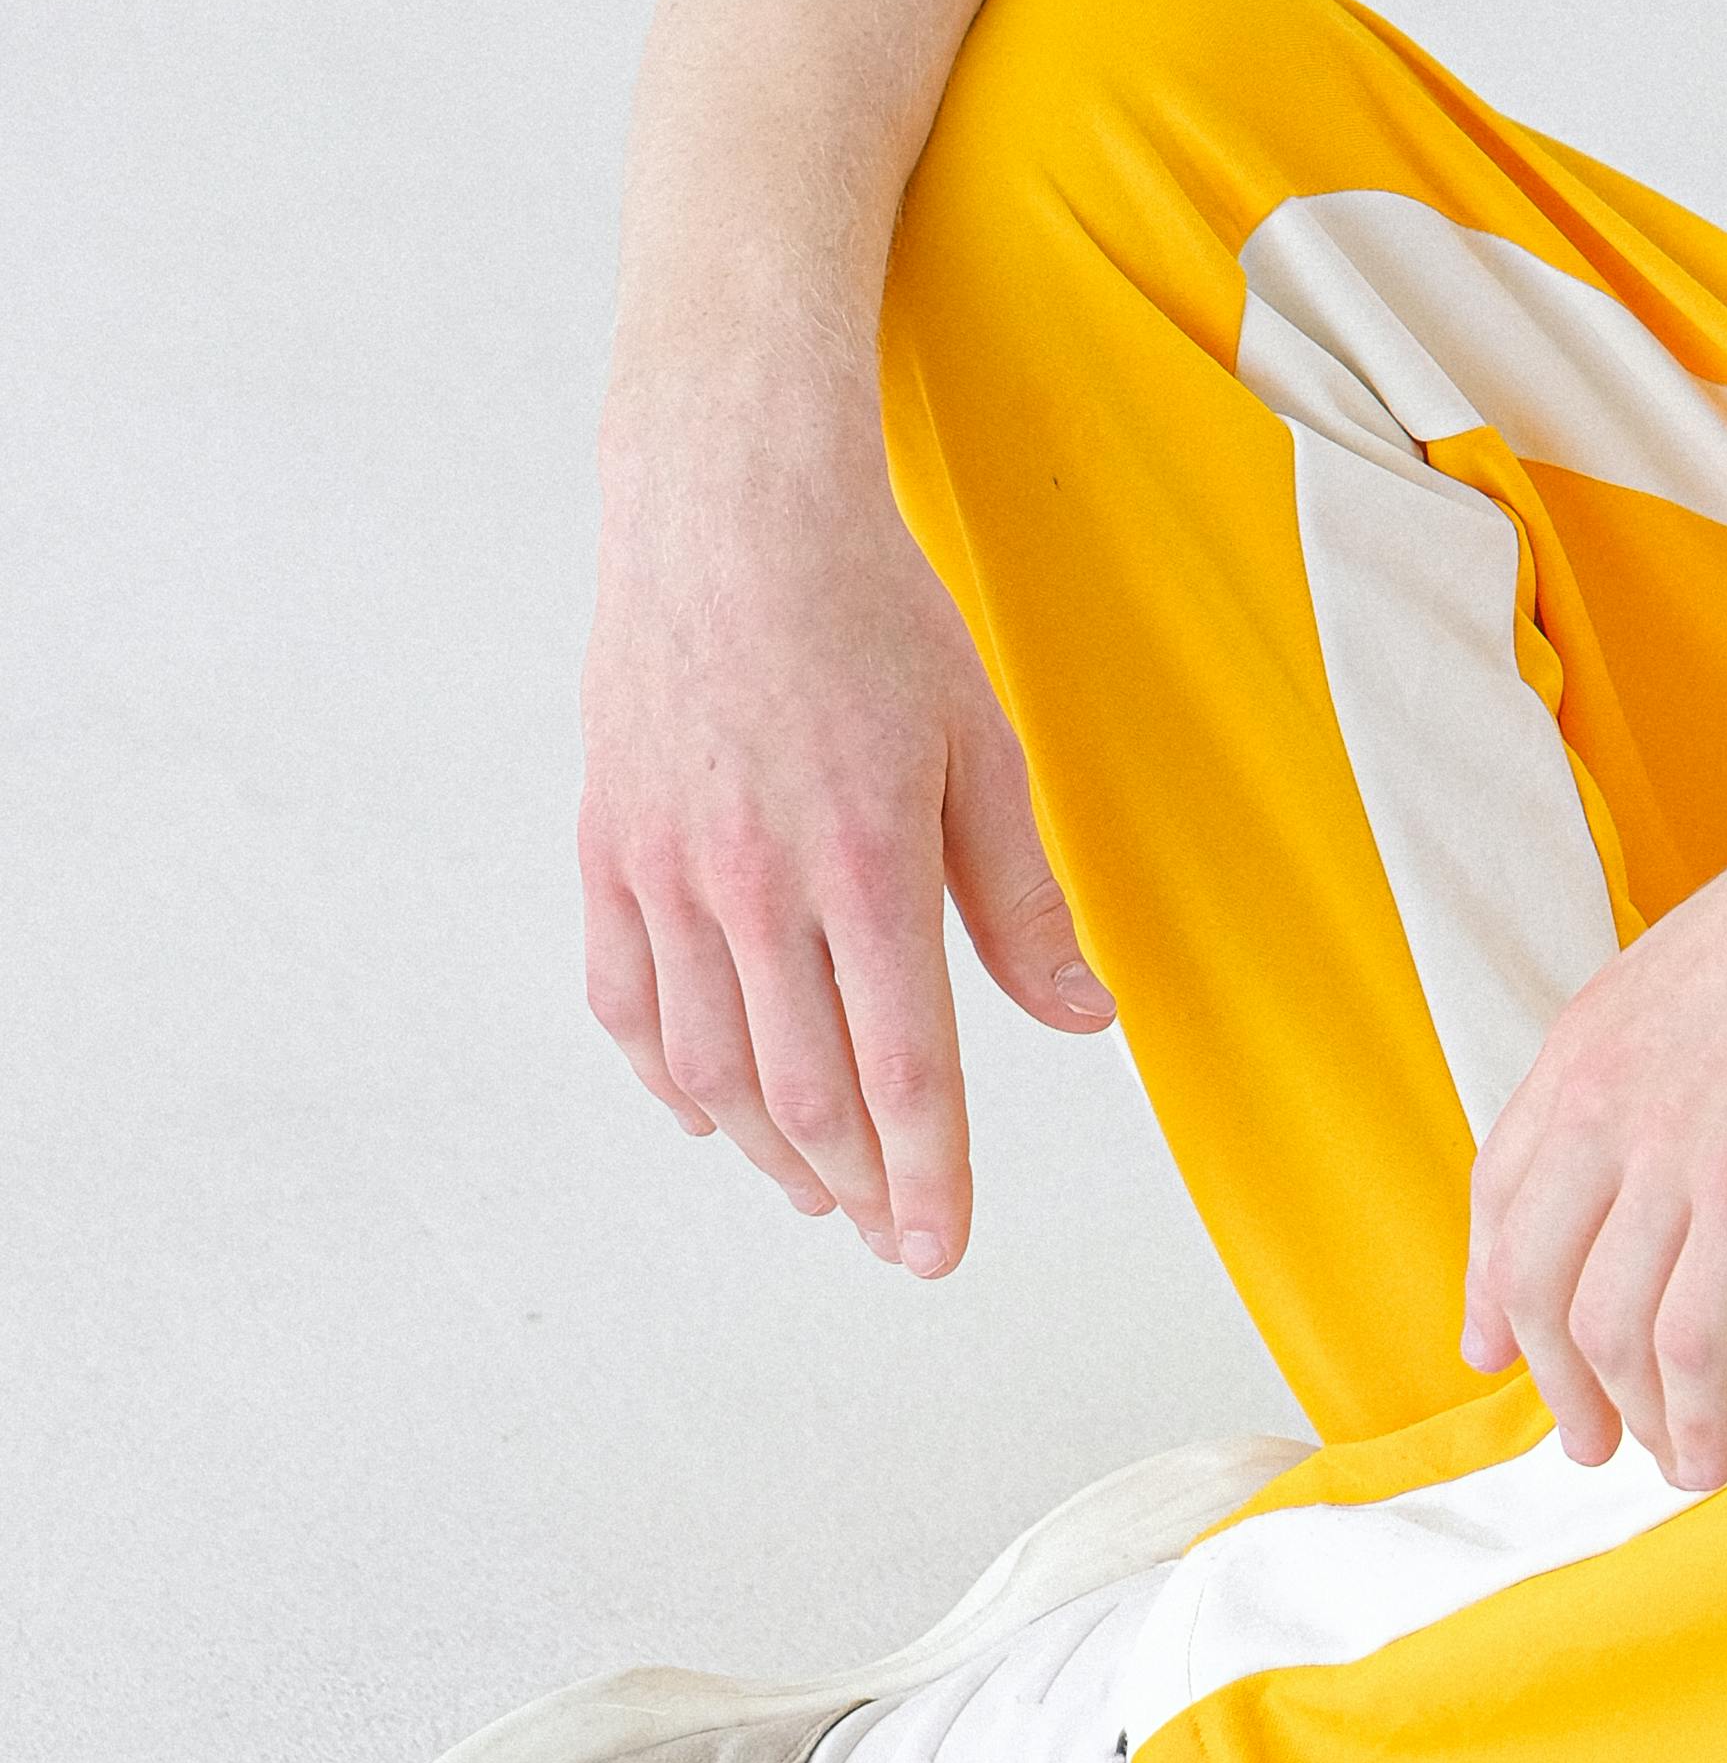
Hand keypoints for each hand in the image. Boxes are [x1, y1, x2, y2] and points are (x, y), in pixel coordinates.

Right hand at [577, 379, 1112, 1274]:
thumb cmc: (873, 616)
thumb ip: (1022, 897)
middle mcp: (753, 888)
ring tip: (821, 1190)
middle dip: (859, 1188)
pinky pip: (625, 1002)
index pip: (900, 1072)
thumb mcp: (983, 747)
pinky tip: (706, 1110)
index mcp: (865, 865)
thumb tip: (1083, 1018)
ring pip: (707, 1067)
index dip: (926, 1176)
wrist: (731, 515)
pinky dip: (666, 1077)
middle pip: (802, 1093)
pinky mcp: (608, 850)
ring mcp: (666, 874)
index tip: (942, 1246)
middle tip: (896, 1237)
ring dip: (767, 1150)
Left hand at [1461, 716, 1726, 1495]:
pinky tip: (1713, 1452)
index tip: (1497, 1342)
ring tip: (1661, 1458)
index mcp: (1589, 1039)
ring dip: (1627, 1413)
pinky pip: (1691, 1348)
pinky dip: (1694, 1419)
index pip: (1502, 1188)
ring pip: (1605, 1329)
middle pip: (1532, 1277)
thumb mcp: (1716, 960)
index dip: (1491, 1281)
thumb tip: (1703, 1104)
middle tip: (1582, 1435)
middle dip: (1553, 1375)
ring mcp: (1670, 1156)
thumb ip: (1678, 1044)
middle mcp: (1603, 1103)